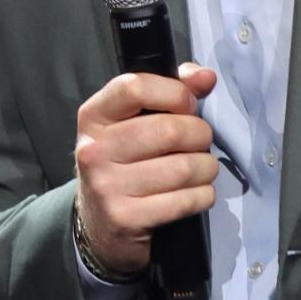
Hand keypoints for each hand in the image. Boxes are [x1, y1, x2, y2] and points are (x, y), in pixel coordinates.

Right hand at [74, 62, 218, 276]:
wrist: (99, 222)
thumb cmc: (124, 160)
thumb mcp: (134, 120)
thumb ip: (170, 89)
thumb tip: (206, 77)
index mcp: (94, 116)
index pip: (135, 87)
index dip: (174, 92)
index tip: (188, 104)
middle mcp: (94, 150)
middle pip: (167, 130)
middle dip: (199, 134)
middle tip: (200, 141)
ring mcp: (107, 187)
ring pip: (182, 168)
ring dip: (206, 167)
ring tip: (202, 167)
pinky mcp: (125, 218)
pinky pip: (184, 201)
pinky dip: (203, 195)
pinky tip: (197, 192)